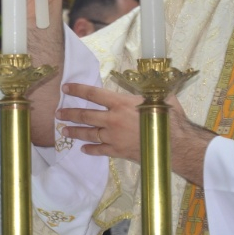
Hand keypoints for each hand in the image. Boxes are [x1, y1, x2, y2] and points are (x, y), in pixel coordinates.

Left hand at [59, 85, 216, 184]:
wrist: (175, 145)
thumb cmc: (170, 118)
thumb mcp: (159, 98)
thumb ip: (149, 91)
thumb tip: (151, 83)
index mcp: (121, 103)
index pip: (93, 94)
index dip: (78, 90)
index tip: (65, 88)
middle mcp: (113, 119)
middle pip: (86, 115)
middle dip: (70, 113)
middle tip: (58, 113)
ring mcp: (114, 136)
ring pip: (89, 133)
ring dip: (75, 131)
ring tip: (64, 130)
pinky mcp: (118, 151)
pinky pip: (100, 150)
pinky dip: (90, 149)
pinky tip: (83, 149)